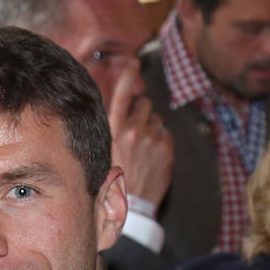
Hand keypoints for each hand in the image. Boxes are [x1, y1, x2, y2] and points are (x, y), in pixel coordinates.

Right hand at [108, 63, 173, 208]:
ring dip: (152, 127)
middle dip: (142, 112)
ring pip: (156, 119)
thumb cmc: (114, 178)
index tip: (133, 65)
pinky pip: (166, 133)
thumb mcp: (104, 150)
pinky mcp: (166, 147)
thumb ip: (112, 129)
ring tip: (143, 147)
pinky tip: (152, 156)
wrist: (132, 204)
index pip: (120, 95)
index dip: (127, 78)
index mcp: (113, 130)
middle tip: (136, 128)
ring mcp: (151, 138)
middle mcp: (132, 130)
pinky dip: (161, 141)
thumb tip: (119, 110)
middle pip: (144, 103)